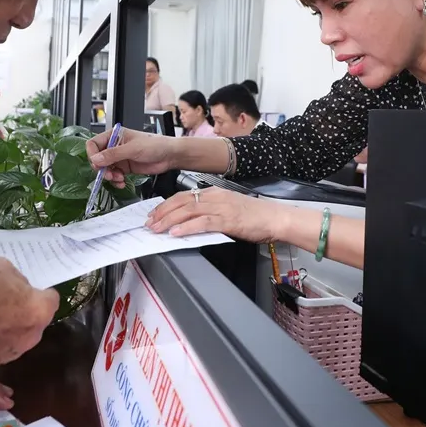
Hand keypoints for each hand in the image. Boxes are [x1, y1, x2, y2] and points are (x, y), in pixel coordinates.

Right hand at [0, 258, 58, 367]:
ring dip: (9, 327)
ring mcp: (12, 352)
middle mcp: (32, 336)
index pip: (52, 299)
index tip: (27, 288)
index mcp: (39, 311)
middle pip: (35, 320)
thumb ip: (15, 278)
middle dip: (25, 311)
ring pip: (17, 336)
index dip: (40, 291)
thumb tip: (16, 287)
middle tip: (5, 300)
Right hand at [87, 128, 175, 186]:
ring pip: (105, 169)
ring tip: (118, 178)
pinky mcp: (125, 167)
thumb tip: (96, 159)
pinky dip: (116, 180)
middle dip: (102, 169)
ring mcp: (120, 157)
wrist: (169, 156)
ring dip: (109, 176)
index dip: (93, 155)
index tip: (97, 164)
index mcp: (114, 135)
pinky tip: (121, 182)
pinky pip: (114, 175)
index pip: (94, 144)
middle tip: (108, 174)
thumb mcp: (132, 149)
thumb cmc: (155, 145)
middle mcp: (115, 146)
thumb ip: (113, 154)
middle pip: (98, 159)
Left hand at [146, 187, 285, 242]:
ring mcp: (221, 208)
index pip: (184, 195)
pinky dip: (187, 228)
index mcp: (215, 193)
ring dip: (169, 220)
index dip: (166, 205)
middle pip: (181, 202)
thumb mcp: (229, 209)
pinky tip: (176, 233)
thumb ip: (211, 212)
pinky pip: (202, 223)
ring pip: (188, 211)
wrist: (275, 218)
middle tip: (150, 223)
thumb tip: (191, 221)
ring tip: (157, 229)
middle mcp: (215, 197)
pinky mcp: (227, 220)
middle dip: (162, 212)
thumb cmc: (255, 216)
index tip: (155, 214)